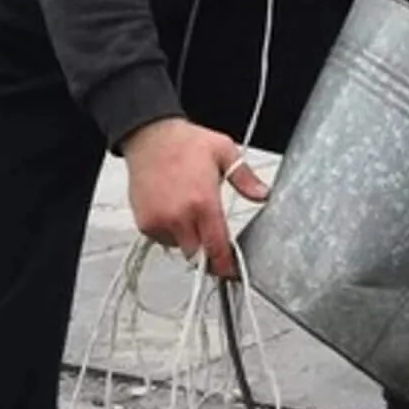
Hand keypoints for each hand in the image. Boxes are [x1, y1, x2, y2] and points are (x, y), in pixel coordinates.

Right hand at [121, 118, 268, 277]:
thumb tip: (264, 195)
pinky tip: (175, 211)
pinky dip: (171, 233)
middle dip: (208, 253)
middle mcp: (179, 216)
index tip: (233, 272)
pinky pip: (163, 240)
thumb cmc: (185, 143)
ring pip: (180, 248)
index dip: (226, 264)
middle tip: (214, 239)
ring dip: (189, 240)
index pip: (217, 247)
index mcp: (202, 202)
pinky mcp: (144, 223)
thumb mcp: (224, 151)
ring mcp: (158, 221)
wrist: (149, 135)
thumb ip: (245, 178)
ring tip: (191, 212)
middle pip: (198, 255)